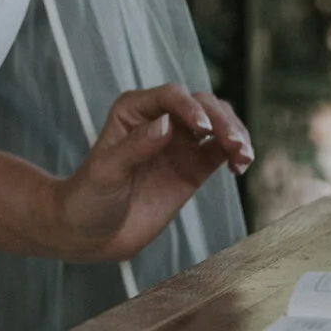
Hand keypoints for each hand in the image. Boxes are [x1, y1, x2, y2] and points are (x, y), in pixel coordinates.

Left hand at [50, 85, 251, 262]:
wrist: (90, 234)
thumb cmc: (88, 197)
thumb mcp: (106, 172)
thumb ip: (135, 148)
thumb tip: (166, 124)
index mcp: (133, 111)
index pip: (170, 97)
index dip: (190, 107)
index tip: (203, 129)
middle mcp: (160, 120)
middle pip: (201, 104)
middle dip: (221, 120)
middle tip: (234, 144)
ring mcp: (179, 144)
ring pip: (217, 123)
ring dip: (235, 133)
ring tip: (242, 155)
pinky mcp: (193, 168)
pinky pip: (221, 151)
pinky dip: (236, 153)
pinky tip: (240, 165)